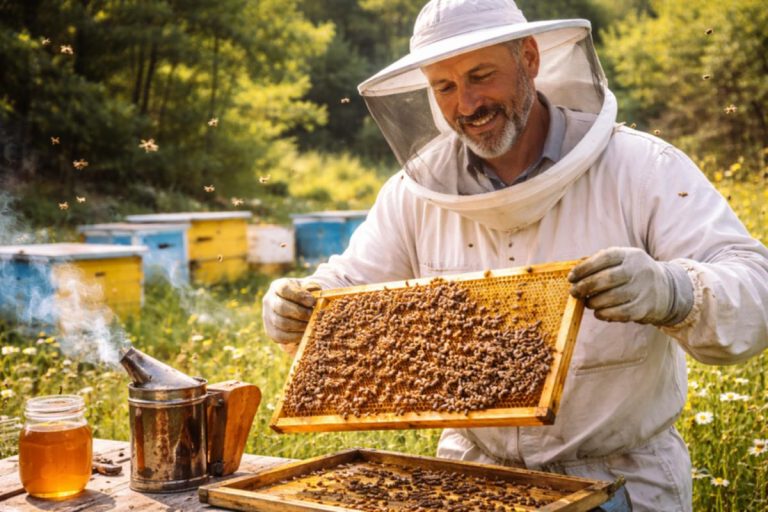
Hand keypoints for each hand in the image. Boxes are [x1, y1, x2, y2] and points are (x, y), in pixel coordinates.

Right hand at [262, 278, 320, 352]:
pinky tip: (305, 333)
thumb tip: (314, 293)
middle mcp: (269, 300)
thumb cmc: (304, 296)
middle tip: (312, 315)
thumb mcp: (308, 288)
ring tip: (310, 324)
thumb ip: (312, 288)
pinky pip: (280, 336)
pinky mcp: (270, 331)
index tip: (312, 301)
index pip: (284, 289)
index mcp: (277, 286)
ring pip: (281, 323)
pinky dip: (294, 336)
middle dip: (300, 312)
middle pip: (281, 307)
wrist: (296, 309)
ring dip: (299, 325)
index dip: (299, 296)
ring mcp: (267, 316)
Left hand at [568, 247, 692, 325]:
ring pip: (612, 297)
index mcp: (630, 255)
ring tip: (587, 303)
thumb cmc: (633, 273)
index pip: (605, 258)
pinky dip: (605, 314)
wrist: (667, 289)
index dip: (584, 268)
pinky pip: (621, 313)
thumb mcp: (622, 261)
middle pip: (607, 278)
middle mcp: (638, 270)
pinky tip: (598, 313)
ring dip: (594, 302)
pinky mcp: (645, 307)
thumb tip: (575, 273)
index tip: (571, 277)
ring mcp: (643, 289)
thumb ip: (599, 263)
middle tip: (574, 292)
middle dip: (585, 286)